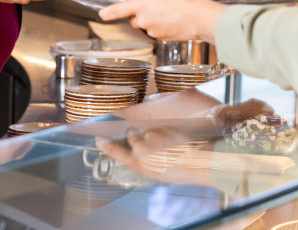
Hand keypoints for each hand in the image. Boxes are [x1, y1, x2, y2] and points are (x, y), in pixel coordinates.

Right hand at [95, 128, 214, 186]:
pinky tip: (175, 139)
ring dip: (155, 134)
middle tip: (154, 144)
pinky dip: (165, 130)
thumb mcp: (157, 172)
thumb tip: (140, 149)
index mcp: (139, 165)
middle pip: (133, 136)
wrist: (198, 162)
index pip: (118, 153)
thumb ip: (145, 160)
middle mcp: (142, 151)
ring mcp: (151, 138)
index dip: (107, 146)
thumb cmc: (180, 171)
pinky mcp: (163, 128)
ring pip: (148, 131)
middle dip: (139, 137)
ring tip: (169, 144)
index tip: (99, 138)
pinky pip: (160, 126)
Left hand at [99, 0, 223, 42]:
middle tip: (156, 7)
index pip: (120, 10)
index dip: (109, 12)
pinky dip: (165, 27)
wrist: (201, 18)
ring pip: (149, 26)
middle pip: (135, 19)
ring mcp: (153, 31)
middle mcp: (144, 20)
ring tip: (172, 12)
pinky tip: (176, 20)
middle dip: (141, 15)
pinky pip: (160, 32)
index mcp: (142, 4)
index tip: (102, 14)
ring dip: (155, 20)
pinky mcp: (163, 39)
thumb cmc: (187, 1)